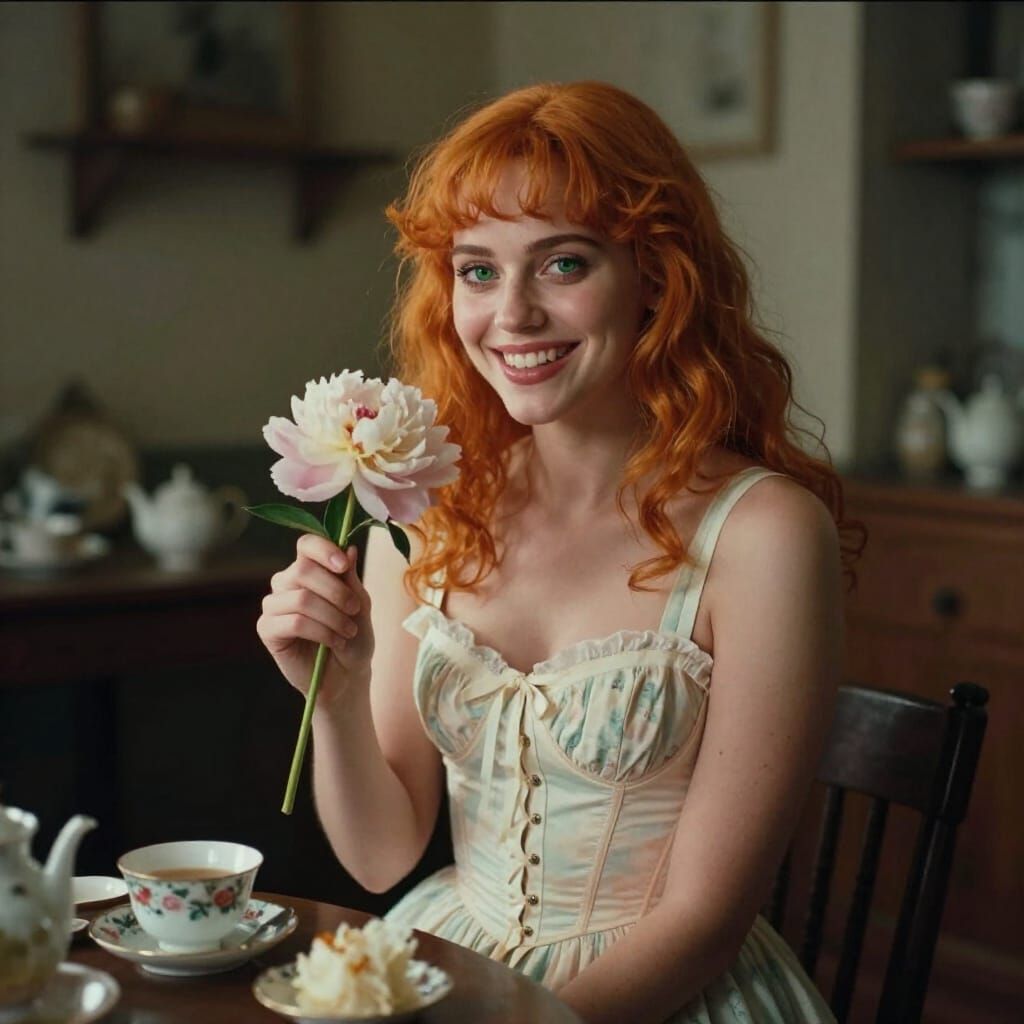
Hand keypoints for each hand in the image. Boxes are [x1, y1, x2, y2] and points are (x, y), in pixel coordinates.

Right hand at [257, 535, 373, 706]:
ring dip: (332, 616)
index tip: (343, 566)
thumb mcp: (360, 604)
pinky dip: (321, 632)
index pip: (306, 545)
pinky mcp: (267, 629)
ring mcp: (274, 605)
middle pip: (304, 569)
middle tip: (354, 609)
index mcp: (308, 569)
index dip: (324, 550)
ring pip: (302, 598)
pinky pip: (294, 622)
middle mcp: (286, 582)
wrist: (347, 674)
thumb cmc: (353, 636)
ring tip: (348, 631)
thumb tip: (350, 548)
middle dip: (336, 591)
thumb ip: (350, 578)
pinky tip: (334, 642)